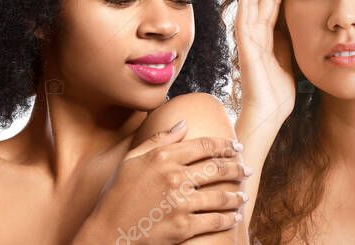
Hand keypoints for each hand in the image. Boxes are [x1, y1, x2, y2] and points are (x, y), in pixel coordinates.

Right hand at [76, 122, 250, 243]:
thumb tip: (183, 122)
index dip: (226, 146)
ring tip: (243, 196)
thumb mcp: (132, 161)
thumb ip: (159, 140)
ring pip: (221, 196)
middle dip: (238, 168)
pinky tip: (234, 217)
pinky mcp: (183, 227)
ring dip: (237, 196)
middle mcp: (175, 178)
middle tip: (246, 170)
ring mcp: (181, 203)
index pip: (205, 146)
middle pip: (218, 169)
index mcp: (164, 158)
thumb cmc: (117, 195)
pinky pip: (215, 220)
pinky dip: (228, 219)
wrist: (108, 232)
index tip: (237, 147)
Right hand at [235, 0, 295, 123]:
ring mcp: (250, 42)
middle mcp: (257, 36)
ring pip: (254, 6)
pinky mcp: (246, 50)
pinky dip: (245, 7)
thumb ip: (289, 42)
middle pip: (265, 1)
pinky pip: (244, 24)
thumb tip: (297, 23)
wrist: (270, 113)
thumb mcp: (290, 60)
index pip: (275, 6)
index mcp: (269, 38)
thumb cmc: (278, 92)